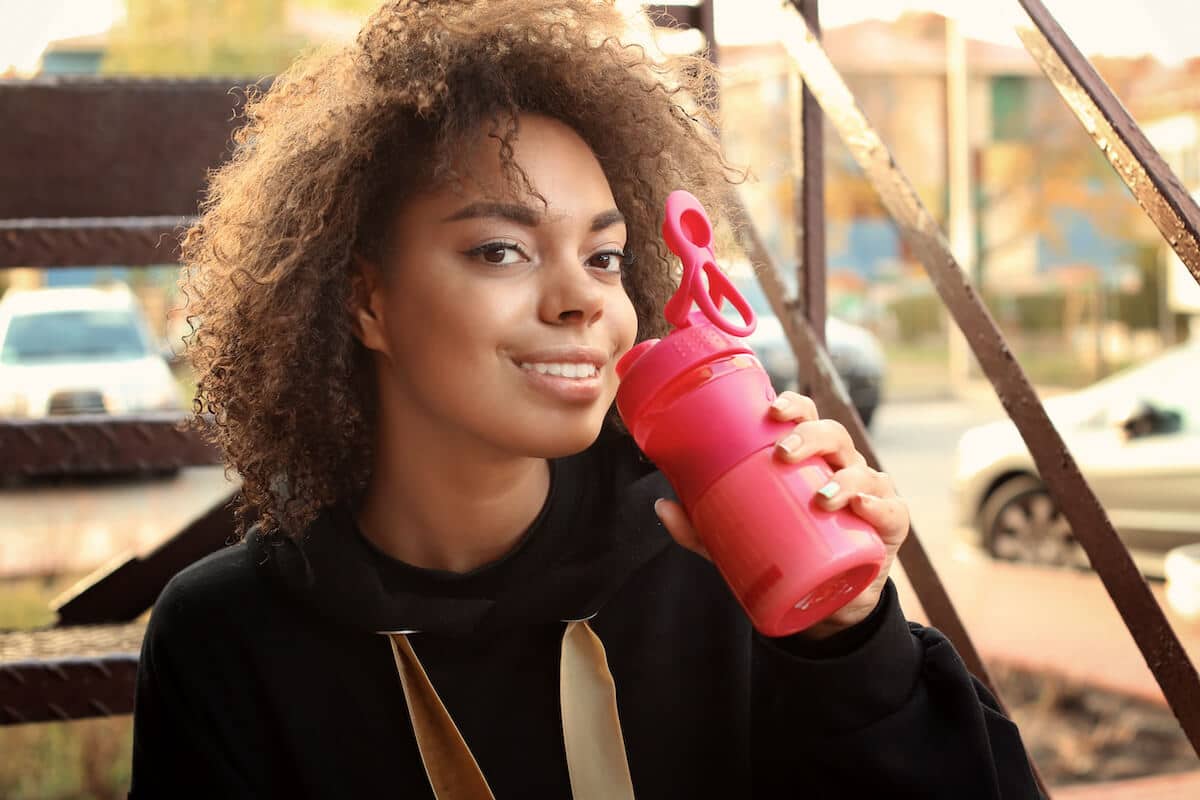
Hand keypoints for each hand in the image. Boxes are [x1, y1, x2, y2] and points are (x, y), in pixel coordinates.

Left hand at [654, 391, 910, 639]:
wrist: (824, 602)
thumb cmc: (782, 552)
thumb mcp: (735, 543)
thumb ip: (700, 528)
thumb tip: (662, 505)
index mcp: (808, 458)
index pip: (805, 417)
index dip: (793, 405)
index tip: (771, 410)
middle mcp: (840, 467)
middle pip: (834, 434)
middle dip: (811, 436)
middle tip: (783, 453)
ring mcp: (869, 494)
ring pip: (861, 471)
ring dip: (842, 477)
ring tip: (819, 497)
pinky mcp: (888, 527)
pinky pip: (890, 510)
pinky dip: (876, 507)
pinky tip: (861, 509)